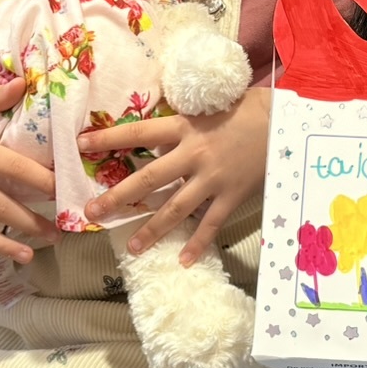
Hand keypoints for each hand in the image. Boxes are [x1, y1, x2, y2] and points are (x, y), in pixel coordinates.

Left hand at [78, 87, 271, 265]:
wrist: (286, 123)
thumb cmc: (249, 109)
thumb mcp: (210, 105)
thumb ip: (183, 120)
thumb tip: (158, 127)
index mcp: (184, 127)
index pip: (138, 133)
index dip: (108, 138)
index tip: (80, 144)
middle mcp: (193, 154)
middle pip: (147, 178)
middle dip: (117, 197)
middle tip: (91, 212)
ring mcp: (212, 178)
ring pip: (174, 208)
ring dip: (150, 229)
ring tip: (129, 247)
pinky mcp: (231, 196)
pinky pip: (210, 224)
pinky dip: (198, 243)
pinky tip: (185, 261)